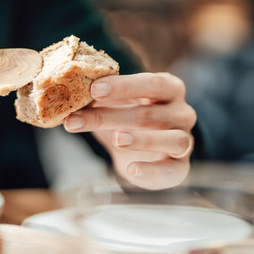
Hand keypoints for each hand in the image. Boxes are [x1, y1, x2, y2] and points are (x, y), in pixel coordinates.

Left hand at [63, 72, 196, 189]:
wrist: (146, 153)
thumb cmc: (130, 118)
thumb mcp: (115, 104)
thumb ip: (99, 98)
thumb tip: (67, 94)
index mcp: (169, 88)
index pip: (152, 83)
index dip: (123, 86)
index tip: (93, 89)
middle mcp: (182, 112)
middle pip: (150, 113)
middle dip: (111, 116)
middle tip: (77, 118)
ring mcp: (185, 140)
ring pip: (170, 139)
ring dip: (141, 140)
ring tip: (116, 139)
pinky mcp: (181, 167)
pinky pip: (171, 169)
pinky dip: (151, 170)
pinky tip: (131, 169)